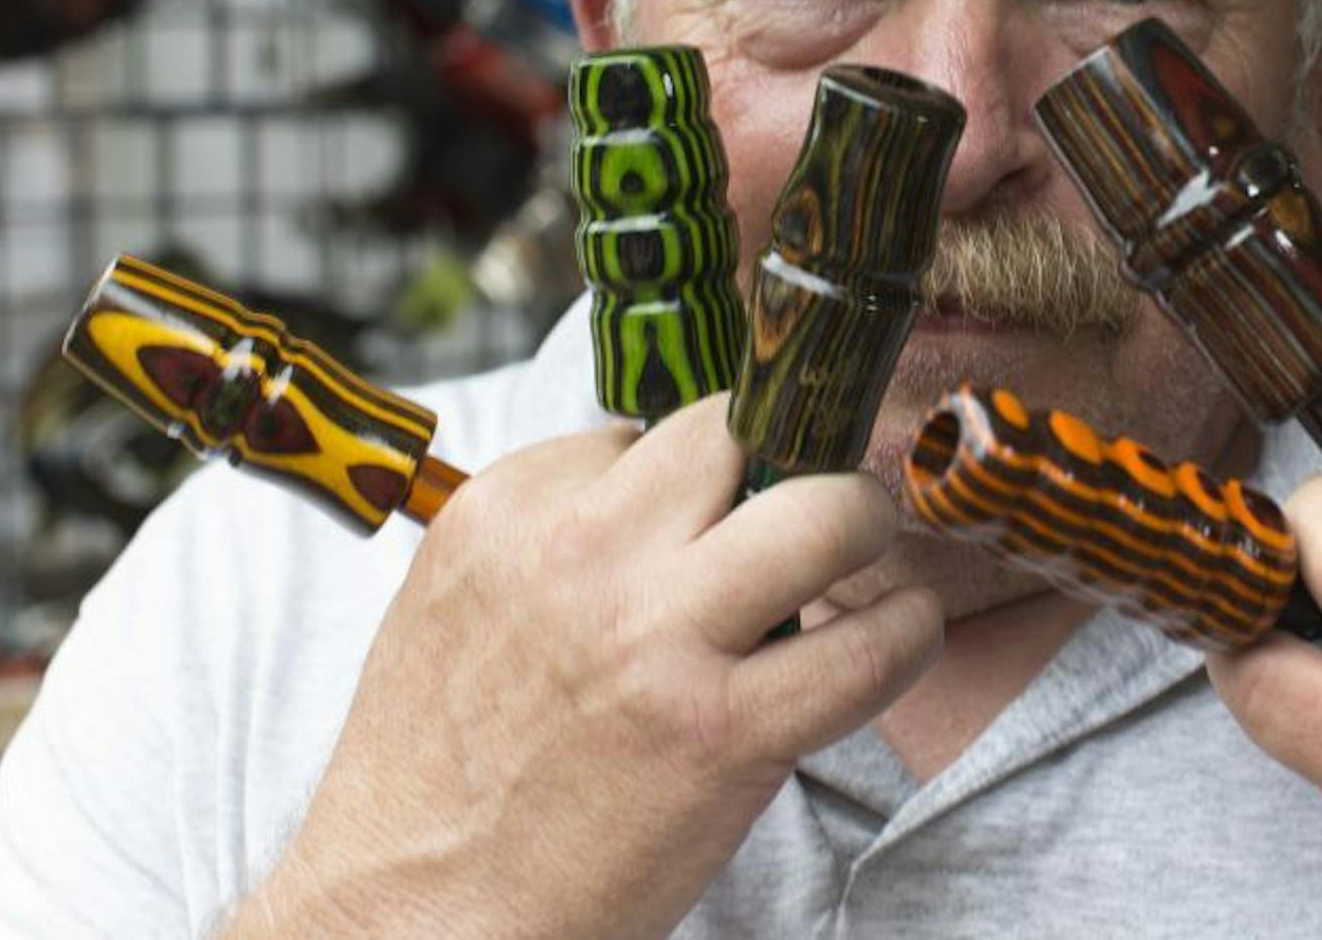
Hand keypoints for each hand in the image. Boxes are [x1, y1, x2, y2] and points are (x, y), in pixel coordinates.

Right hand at [230, 394, 942, 939]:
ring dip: (861, 526)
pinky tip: (901, 636)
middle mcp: (583, 556)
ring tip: (860, 561)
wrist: (414, 915)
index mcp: (508, 512)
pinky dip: (907, 633)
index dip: (702, 477)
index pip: (652, 431)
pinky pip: (869, 646)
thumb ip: (555, 529)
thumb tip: (671, 485)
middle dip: (789, 464)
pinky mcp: (724, 731)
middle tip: (811, 515)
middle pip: (742, 435)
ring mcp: (658, 638)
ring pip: (824, 512)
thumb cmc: (438, 770)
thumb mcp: (458, 598)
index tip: (715, 521)